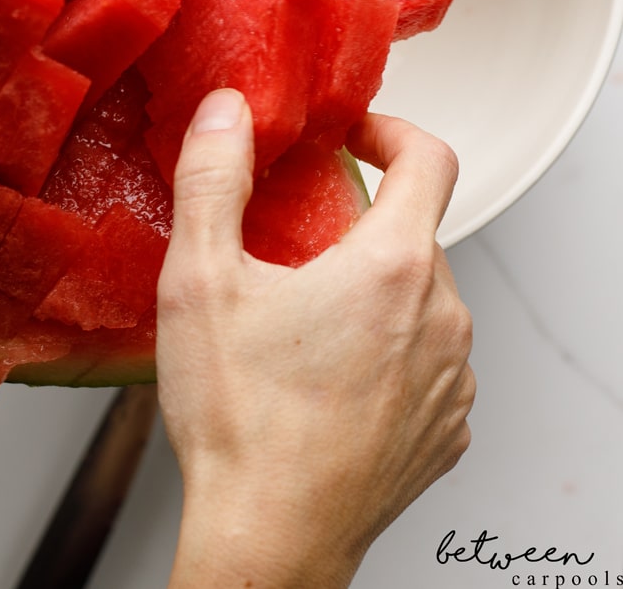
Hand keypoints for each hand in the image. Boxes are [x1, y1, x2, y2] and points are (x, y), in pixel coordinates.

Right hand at [158, 89, 473, 587]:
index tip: (355, 139)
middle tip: (292, 247)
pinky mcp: (442, 431)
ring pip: (420, 303)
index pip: (430, 159)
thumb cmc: (239, 419)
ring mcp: (449, 380)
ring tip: (301, 326)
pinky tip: (324, 382)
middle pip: (415, 235)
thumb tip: (226, 114)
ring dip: (372, 295)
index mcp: (390, 268)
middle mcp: (440, 318)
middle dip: (358, 226)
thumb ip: (214, 180)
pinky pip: (424, 366)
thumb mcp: (200, 280)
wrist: (268, 534)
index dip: (391, 131)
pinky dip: (385, 355)